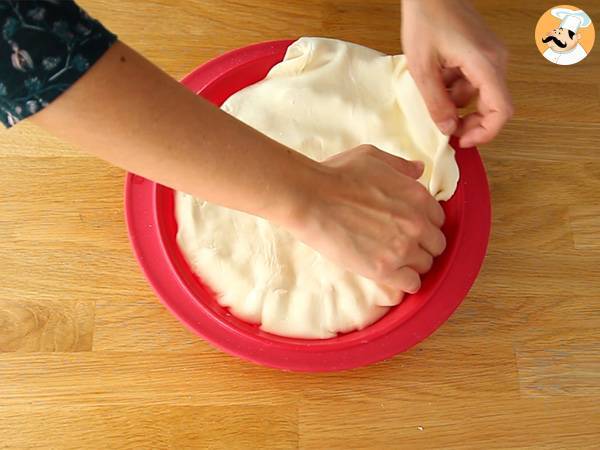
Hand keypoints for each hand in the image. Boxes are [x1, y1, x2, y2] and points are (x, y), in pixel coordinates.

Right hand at [287, 145, 445, 292]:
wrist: (311, 198)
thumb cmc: (337, 175)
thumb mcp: (372, 157)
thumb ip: (400, 166)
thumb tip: (419, 169)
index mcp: (417, 195)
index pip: (438, 220)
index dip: (424, 225)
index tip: (409, 228)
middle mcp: (416, 223)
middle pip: (436, 246)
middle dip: (422, 246)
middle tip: (400, 245)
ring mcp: (402, 248)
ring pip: (425, 266)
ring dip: (412, 264)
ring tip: (391, 260)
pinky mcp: (384, 269)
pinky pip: (412, 284)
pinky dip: (404, 281)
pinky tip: (390, 273)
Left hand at [401, 0, 512, 146]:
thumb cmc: (426, 19)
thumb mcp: (422, 67)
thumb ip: (435, 101)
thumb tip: (447, 130)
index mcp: (485, 64)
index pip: (501, 110)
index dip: (484, 133)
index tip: (462, 141)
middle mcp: (495, 60)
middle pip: (493, 105)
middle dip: (469, 122)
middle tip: (446, 130)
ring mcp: (491, 55)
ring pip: (480, 94)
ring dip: (458, 103)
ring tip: (432, 94)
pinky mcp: (483, 52)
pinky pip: (475, 80)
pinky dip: (457, 88)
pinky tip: (437, 79)